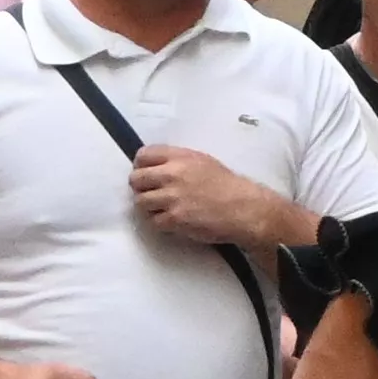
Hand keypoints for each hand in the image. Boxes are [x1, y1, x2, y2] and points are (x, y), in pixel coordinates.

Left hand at [130, 144, 310, 252]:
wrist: (242, 207)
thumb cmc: (225, 185)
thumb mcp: (201, 161)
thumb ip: (176, 161)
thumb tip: (154, 167)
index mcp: (179, 157)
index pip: (143, 155)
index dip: (141, 166)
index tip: (146, 174)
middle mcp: (172, 174)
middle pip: (135, 179)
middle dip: (140, 188)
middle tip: (151, 193)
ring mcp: (172, 197)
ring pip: (140, 202)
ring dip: (148, 207)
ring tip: (162, 208)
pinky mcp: (174, 219)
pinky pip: (153, 221)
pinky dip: (160, 222)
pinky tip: (172, 220)